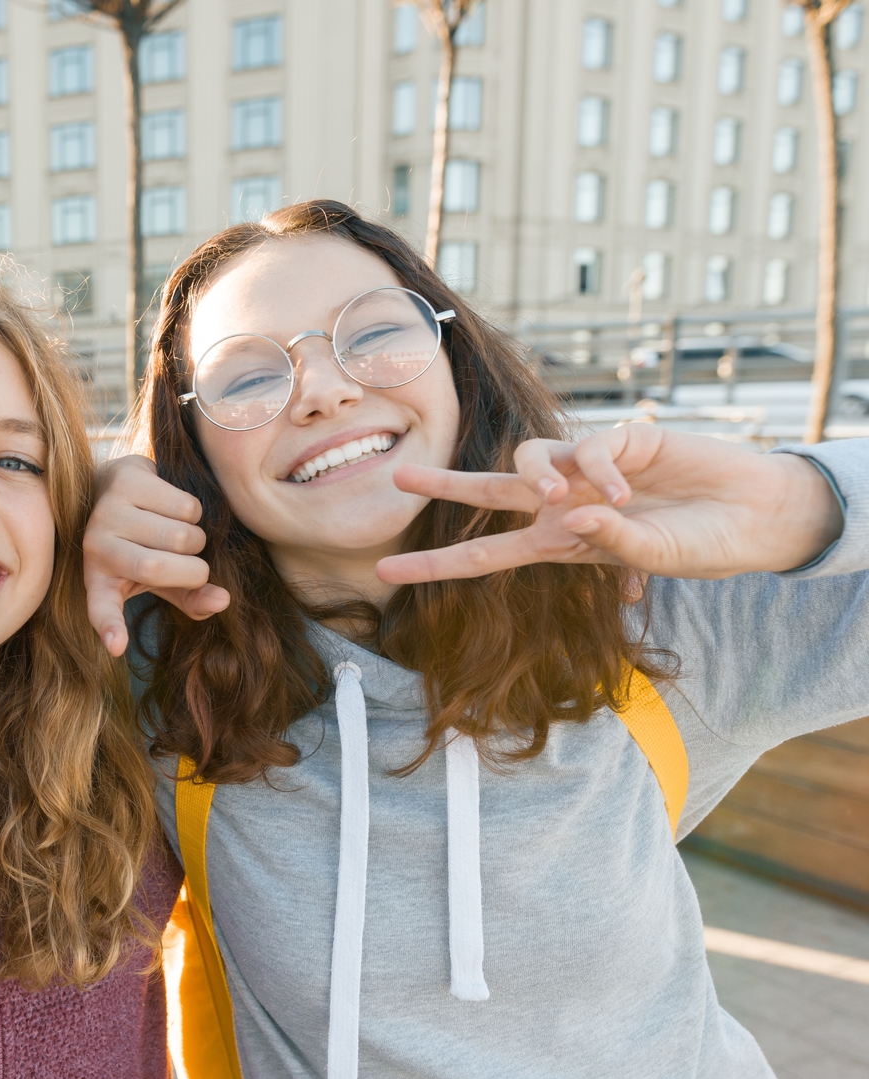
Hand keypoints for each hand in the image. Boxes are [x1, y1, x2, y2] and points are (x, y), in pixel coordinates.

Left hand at [82, 456, 230, 656]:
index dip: (111, 627)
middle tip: (192, 562)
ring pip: (181, 535)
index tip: (116, 647)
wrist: (113, 485)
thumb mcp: (161, 578)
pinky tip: (174, 507)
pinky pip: (185, 507)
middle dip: (194, 569)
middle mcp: (96, 547)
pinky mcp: (126, 480)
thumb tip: (223, 600)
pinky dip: (194, 511)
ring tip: (180, 532)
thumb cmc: (141, 542)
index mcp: (100, 581)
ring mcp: (107, 511)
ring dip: (197, 537)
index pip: (101, 609)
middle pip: (159, 568)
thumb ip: (190, 597)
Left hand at [378, 425, 844, 583]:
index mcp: (561, 543)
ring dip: (539, 476)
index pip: (488, 556)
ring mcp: (590, 471)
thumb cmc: (704, 544)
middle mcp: (566, 505)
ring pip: (531, 459)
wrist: (757, 515)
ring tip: (565, 494)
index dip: (438, 564)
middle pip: (490, 492)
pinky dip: (600, 472)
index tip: (387, 572)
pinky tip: (628, 493)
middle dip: (444, 486)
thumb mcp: (654, 559)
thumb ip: (611, 545)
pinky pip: (589, 451)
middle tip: (399, 478)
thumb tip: (569, 513)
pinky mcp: (621, 441)